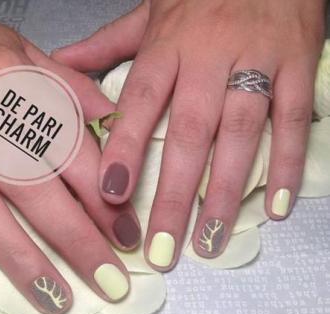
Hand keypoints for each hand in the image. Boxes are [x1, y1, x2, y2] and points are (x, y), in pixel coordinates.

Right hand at [0, 2, 139, 313]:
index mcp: (16, 87)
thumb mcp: (33, 58)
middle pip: (34, 188)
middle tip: (109, 281)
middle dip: (76, 240)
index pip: (73, 152)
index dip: (104, 197)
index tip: (127, 236)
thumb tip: (117, 126)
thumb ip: (75, 93)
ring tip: (54, 298)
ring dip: (19, 257)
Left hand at [52, 0, 325, 267]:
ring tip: (209, 240)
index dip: (124, 149)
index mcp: (167, 46)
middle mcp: (208, 57)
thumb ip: (107, 44)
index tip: (110, 196)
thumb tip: (60, 63)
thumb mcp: (149, 13)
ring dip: (224, 192)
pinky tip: (274, 208)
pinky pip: (292, 120)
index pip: (140, 102)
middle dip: (174, 195)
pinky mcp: (297, 64)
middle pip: (188, 134)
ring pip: (239, 134)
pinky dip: (286, 164)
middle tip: (162, 247)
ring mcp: (256, 61)